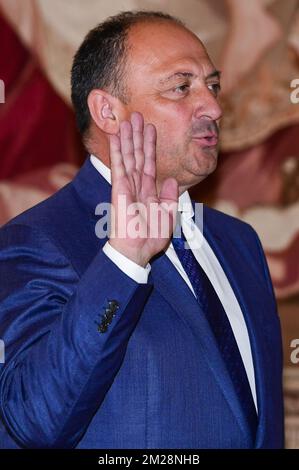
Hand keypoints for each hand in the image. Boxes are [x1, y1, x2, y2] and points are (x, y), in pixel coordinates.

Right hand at [108, 112, 177, 266]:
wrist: (137, 251)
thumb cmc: (150, 238)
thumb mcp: (168, 216)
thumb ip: (170, 198)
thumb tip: (173, 181)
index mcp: (148, 191)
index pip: (149, 163)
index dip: (150, 146)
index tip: (151, 129)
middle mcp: (136, 185)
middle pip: (137, 155)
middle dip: (138, 136)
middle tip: (138, 116)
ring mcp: (126, 186)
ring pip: (128, 156)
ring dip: (128, 138)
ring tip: (128, 119)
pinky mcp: (119, 189)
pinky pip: (119, 166)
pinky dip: (117, 150)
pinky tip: (116, 136)